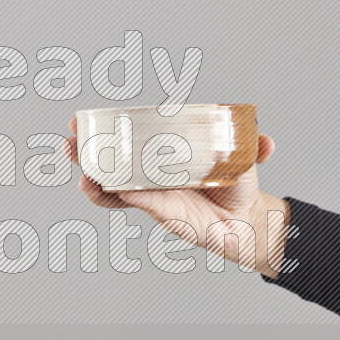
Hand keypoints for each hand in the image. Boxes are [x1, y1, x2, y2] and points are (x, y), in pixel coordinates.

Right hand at [62, 115, 289, 277]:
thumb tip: (268, 142)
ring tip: (83, 173)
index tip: (85, 119)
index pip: (130, 135)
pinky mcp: (158, 210)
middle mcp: (153, 170)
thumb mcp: (246, 160)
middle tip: (72, 140)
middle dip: (86, 151)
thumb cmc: (238, 185)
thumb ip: (253, 147)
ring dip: (94, 178)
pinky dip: (119, 196)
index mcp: (166, 150)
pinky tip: (109, 189)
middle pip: (111, 159)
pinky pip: (133, 203)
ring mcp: (153, 191)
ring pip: (114, 185)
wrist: (246, 220)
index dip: (106, 127)